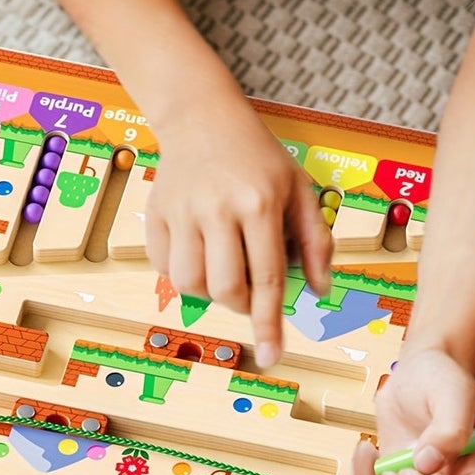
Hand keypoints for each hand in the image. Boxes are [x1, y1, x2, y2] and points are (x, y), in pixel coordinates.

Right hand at [145, 106, 330, 367]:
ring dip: (210, 291)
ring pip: (190, 284)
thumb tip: (318, 290)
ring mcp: (182, 211)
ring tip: (224, 266)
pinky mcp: (156, 213)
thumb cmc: (259, 156)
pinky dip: (182, 273)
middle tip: (250, 288)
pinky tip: (199, 250)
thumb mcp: (299, 188)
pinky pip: (165, 267)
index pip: (267, 278)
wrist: (203, 117)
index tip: (272, 356)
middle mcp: (217, 209)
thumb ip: (315, 241)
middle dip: (241, 305)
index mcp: (259, 203)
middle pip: (226, 289)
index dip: (270, 323)